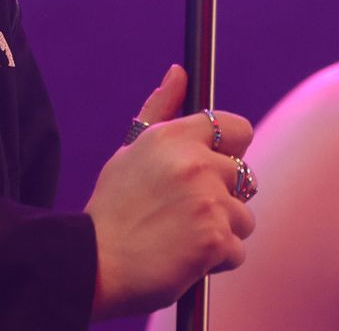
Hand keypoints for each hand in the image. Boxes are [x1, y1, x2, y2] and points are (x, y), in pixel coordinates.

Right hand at [85, 64, 256, 320]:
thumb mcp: (129, 152)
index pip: (237, 129)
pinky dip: (216, 261)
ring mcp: (209, 201)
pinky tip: (185, 260)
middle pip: (246, 178)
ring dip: (222, 232)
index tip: (215, 169)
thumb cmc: (111, 210)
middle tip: (186, 215)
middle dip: (224, 198)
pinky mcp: (215, 239)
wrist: (93, 266)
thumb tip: (179, 72)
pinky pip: (237, 251)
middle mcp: (195, 163)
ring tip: (182, 239)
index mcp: (174, 137)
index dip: (231, 151)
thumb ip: (160, 109)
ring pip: (244, 217)